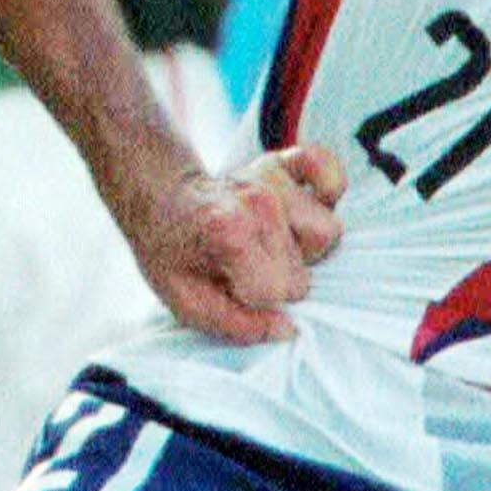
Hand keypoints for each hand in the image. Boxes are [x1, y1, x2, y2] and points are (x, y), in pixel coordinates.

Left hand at [137, 141, 343, 340]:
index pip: (275, 291)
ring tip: (269, 243)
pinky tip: (302, 208)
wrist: (160, 197)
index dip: (254, 303)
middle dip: (276, 282)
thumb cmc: (173, 251)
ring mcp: (275, 180)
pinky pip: (330, 173)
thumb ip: (235, 324)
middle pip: (302, 272)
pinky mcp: (288, 162)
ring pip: (327, 233)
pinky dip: (328, 189)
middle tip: (245, 268)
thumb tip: (287, 329)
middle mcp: (258, 202)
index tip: (229, 288)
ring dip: (304, 248)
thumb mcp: (185, 301)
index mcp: (228, 231)